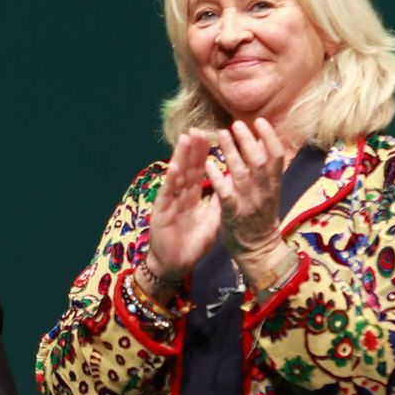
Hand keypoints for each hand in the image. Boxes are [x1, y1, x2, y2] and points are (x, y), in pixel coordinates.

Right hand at [147, 129, 221, 282]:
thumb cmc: (192, 243)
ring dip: (181, 157)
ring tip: (186, 138)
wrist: (176, 265)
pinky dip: (171, 180)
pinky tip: (175, 165)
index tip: (211, 135)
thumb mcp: (212, 219)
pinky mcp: (161, 213)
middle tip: (198, 128)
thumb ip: (219, 201)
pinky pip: (168, 194)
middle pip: (188, 168)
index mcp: (191, 196)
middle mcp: (179, 195)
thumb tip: (232, 182)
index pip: (198, 170)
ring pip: (177, 176)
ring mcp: (169, 202)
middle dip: (193, 148)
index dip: (204, 153)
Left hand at [205, 119, 292, 277]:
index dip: (269, 137)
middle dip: (248, 140)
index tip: (260, 121)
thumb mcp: (270, 193)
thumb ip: (268, 172)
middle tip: (236, 124)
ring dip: (231, 152)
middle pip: (259, 161)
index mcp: (274, 186)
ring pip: (241, 173)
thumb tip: (263, 144)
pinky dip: (217, 176)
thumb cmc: (261, 219)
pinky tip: (208, 163)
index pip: (277, 157)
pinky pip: (225, 192)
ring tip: (220, 134)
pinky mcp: (232, 213)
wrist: (258, 251)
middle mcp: (264, 192)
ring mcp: (248, 203)